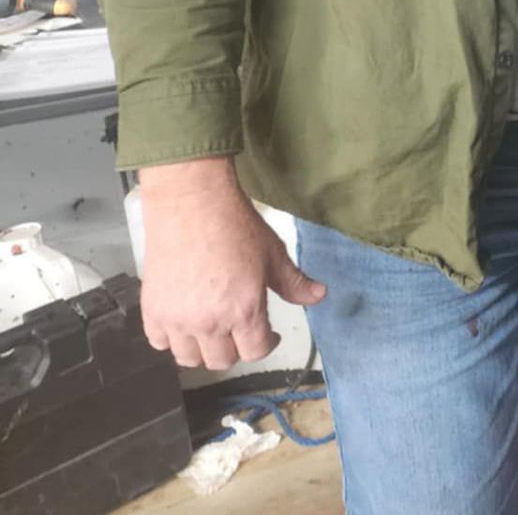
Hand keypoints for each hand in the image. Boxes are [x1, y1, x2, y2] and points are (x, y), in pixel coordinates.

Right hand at [138, 156, 326, 369]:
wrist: (192, 204)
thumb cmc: (235, 226)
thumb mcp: (274, 254)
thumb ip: (295, 283)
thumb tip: (319, 296)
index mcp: (244, 311)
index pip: (256, 352)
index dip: (267, 344)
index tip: (268, 334)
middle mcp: (209, 323)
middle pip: (222, 360)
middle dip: (236, 347)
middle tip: (240, 328)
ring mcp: (177, 320)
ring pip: (190, 358)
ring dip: (203, 348)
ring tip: (212, 328)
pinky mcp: (152, 310)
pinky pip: (159, 343)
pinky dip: (172, 339)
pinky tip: (184, 322)